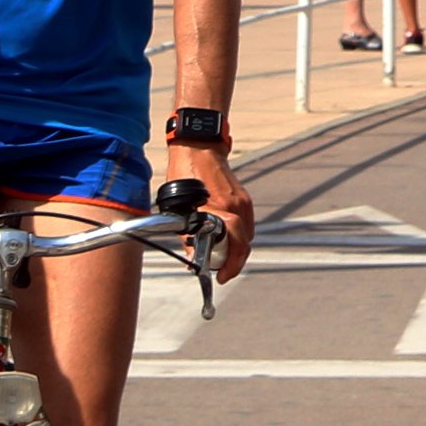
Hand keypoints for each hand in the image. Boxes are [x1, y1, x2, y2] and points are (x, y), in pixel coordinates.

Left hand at [164, 143, 256, 278]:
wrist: (198, 149)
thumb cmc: (185, 175)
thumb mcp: (178, 208)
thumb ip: (187, 234)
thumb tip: (194, 256)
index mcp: (220, 211)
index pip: (235, 246)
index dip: (230, 265)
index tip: (222, 276)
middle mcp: (236, 208)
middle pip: (244, 245)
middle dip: (234, 261)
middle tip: (222, 271)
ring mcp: (242, 203)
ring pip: (246, 236)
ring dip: (236, 248)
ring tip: (221, 254)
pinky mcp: (244, 199)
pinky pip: (246, 224)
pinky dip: (237, 234)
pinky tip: (224, 236)